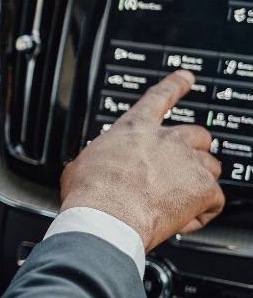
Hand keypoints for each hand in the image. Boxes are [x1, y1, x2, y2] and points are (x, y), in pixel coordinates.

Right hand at [61, 70, 224, 250]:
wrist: (105, 217)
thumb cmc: (89, 193)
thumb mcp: (82, 165)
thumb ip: (99, 159)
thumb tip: (90, 168)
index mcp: (134, 130)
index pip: (159, 97)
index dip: (175, 85)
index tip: (186, 77)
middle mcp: (166, 140)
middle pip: (197, 134)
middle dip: (194, 149)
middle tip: (182, 166)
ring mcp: (188, 163)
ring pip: (211, 166)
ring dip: (200, 181)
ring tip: (181, 199)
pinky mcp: (203, 189)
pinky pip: (214, 200)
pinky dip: (202, 212)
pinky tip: (183, 220)